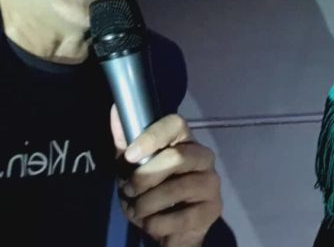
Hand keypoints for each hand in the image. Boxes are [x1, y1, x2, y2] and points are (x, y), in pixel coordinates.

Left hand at [111, 110, 221, 246]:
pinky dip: (156, 224)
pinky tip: (153, 223)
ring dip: (146, 204)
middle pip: (177, 157)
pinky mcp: (213, 208)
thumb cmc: (153, 191)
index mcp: (184, 142)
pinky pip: (180, 217)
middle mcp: (203, 157)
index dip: (153, 136)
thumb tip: (116, 110)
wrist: (173, 227)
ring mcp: (211, 183)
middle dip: (144, 177)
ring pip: (177, 189)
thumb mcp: (134, 168)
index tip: (131, 155)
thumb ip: (126, 142)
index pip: (176, 124)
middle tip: (129, 191)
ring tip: (137, 211)